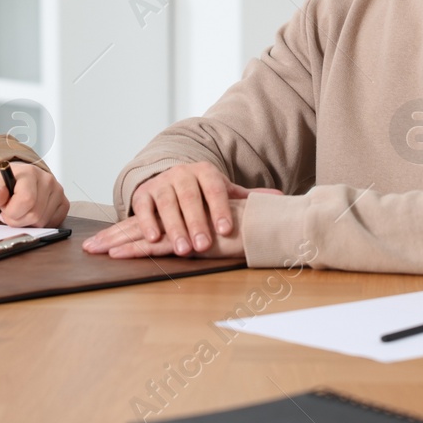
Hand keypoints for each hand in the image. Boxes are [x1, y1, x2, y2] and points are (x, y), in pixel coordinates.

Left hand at [0, 161, 69, 227]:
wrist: (24, 179)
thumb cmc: (11, 183)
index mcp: (30, 173)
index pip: (26, 200)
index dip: (12, 213)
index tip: (5, 211)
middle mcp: (47, 180)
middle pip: (35, 215)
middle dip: (19, 220)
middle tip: (12, 213)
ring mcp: (58, 191)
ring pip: (43, 222)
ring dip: (29, 223)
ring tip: (23, 212)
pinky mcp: (64, 203)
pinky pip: (52, 223)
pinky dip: (40, 224)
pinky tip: (33, 214)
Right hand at [97, 163, 278, 255]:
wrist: (169, 178)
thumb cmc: (202, 192)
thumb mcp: (223, 191)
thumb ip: (246, 197)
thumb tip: (280, 198)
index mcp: (206, 173)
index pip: (216, 190)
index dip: (221, 209)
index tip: (226, 230)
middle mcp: (182, 174)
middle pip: (190, 198)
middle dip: (196, 222)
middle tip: (203, 246)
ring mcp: (161, 183)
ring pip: (167, 204)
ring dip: (174, 227)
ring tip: (182, 250)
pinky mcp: (143, 194)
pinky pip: (142, 207)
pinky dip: (146, 222)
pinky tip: (154, 239)